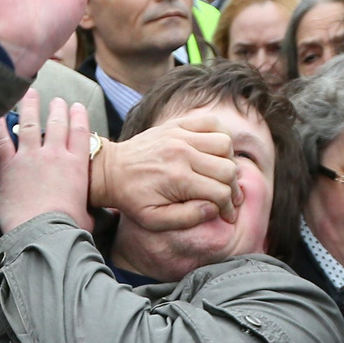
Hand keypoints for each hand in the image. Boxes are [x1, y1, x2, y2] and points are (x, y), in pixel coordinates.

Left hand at [0, 89, 94, 231]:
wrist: (43, 233)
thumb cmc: (67, 228)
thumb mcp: (88, 216)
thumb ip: (96, 210)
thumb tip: (112, 214)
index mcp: (77, 165)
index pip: (80, 132)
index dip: (79, 116)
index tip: (77, 106)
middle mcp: (55, 155)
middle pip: (57, 123)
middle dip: (57, 108)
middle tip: (57, 100)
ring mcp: (31, 157)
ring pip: (30, 124)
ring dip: (30, 107)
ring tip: (30, 94)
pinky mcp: (9, 166)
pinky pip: (2, 141)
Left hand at [88, 116, 240, 228]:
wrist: (110, 170)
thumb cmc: (132, 198)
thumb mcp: (154, 219)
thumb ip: (187, 218)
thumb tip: (214, 208)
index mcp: (177, 179)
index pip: (220, 192)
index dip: (228, 207)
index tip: (227, 215)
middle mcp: (182, 153)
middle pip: (227, 169)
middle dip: (233, 188)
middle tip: (228, 198)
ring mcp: (180, 135)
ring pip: (225, 144)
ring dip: (229, 161)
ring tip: (221, 174)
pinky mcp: (177, 125)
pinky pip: (212, 123)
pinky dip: (221, 135)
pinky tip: (216, 151)